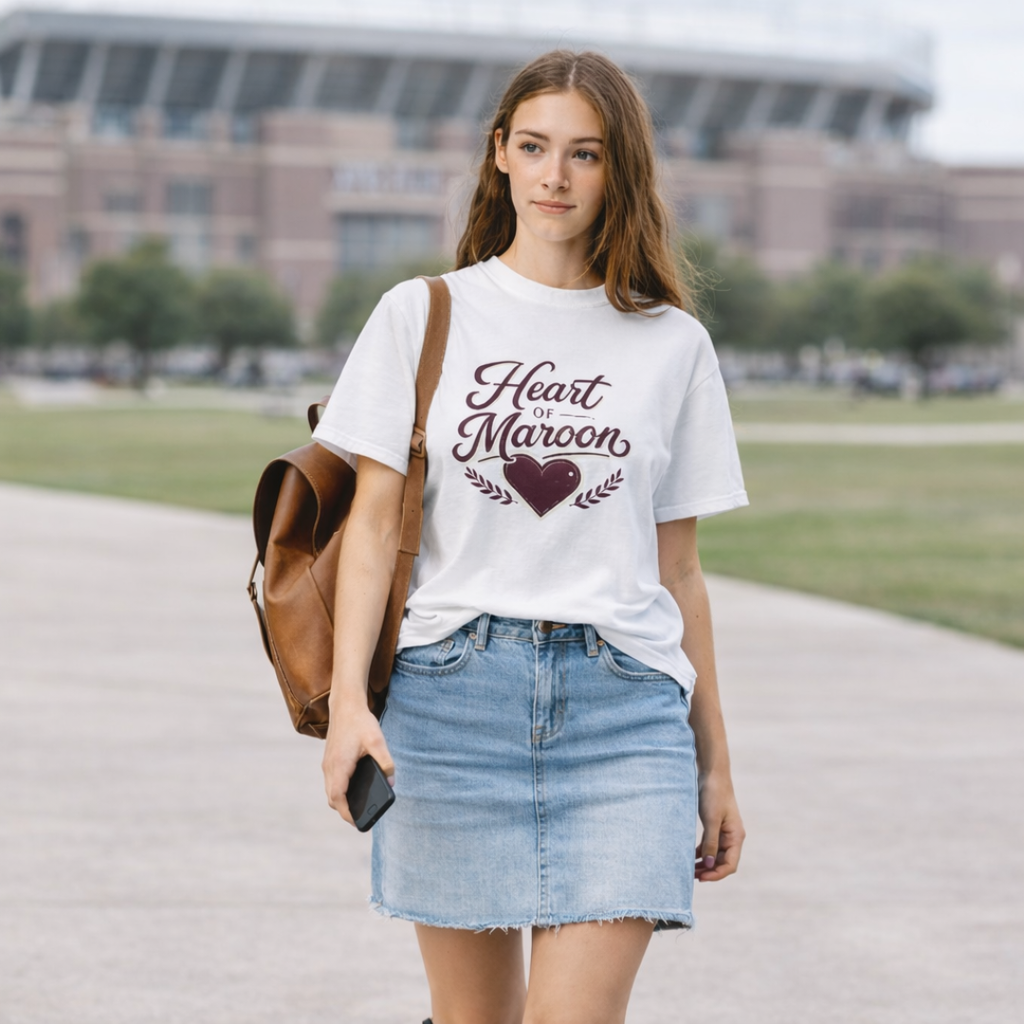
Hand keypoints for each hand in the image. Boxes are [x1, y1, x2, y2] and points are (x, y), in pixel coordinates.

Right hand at [321, 700, 394, 827]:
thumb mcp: (378, 741)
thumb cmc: (360, 722)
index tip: (357, 823)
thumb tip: (391, 781)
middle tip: (361, 818)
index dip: (346, 814)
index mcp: (340, 765)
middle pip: (332, 798)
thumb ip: (386, 763)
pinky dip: (339, 791)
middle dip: (345, 811)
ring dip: (341, 801)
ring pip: (330, 791)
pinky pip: (331, 782)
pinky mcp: (329, 759)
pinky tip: (352, 789)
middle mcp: (330, 767)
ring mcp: (327, 763)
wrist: (345, 705)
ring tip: (357, 807)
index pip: (338, 798)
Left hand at [694, 768, 744, 881]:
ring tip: (689, 870)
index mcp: (736, 837)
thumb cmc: (714, 795)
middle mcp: (732, 837)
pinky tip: (690, 856)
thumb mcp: (711, 820)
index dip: (716, 874)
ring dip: (704, 863)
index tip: (701, 877)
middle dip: (709, 871)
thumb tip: (709, 865)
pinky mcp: (715, 826)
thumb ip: (711, 843)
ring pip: (715, 855)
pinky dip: (701, 852)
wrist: (712, 774)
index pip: (730, 864)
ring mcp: (724, 832)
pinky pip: (710, 845)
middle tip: (691, 876)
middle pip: (722, 862)